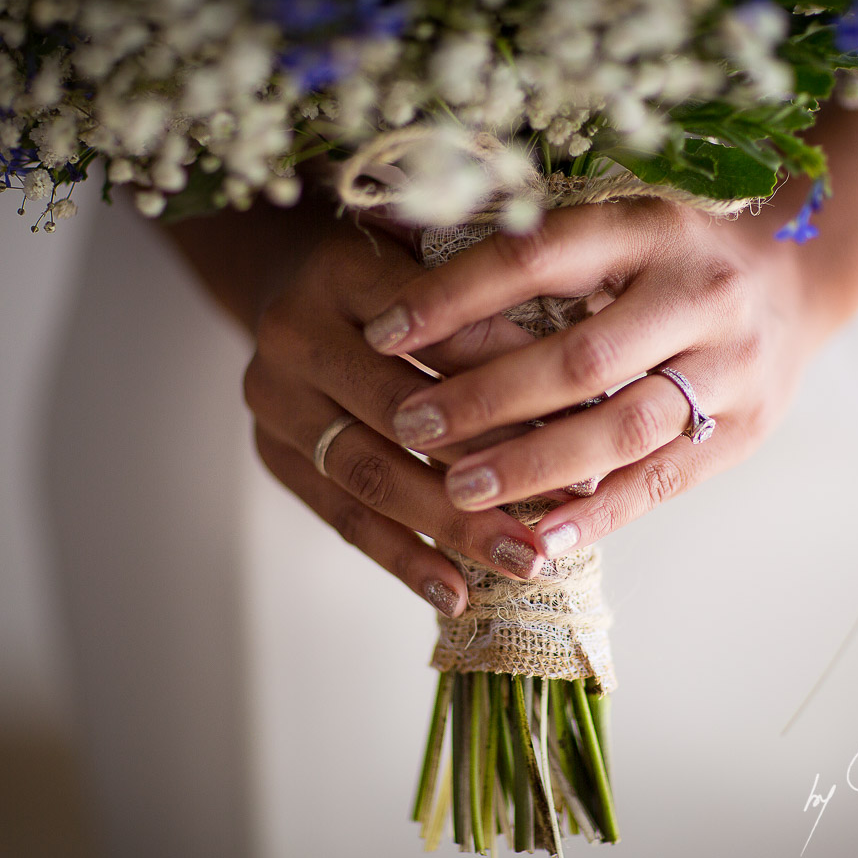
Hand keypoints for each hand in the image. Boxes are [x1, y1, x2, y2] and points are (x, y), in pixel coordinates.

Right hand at [238, 216, 554, 616]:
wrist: (290, 285)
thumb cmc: (397, 280)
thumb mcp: (438, 264)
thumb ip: (492, 308)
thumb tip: (584, 391)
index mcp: (342, 271)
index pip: (434, 334)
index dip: (508, 378)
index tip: (582, 423)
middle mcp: (293, 334)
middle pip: (397, 413)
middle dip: (487, 465)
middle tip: (563, 506)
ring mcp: (274, 400)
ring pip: (369, 476)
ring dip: (451, 527)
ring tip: (522, 562)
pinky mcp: (272, 455)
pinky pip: (342, 518)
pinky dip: (402, 559)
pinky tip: (456, 592)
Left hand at [361, 198, 818, 559]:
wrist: (798, 281)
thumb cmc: (674, 255)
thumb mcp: (617, 226)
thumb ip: (532, 250)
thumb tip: (396, 243)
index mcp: (650, 229)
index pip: (538, 258)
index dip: (454, 296)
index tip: (383, 331)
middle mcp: (699, 295)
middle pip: (581, 358)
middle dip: (486, 398)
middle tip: (408, 424)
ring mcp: (732, 368)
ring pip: (622, 428)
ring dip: (534, 466)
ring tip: (458, 491)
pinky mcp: (744, 431)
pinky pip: (662, 481)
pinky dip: (597, 513)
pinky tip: (537, 539)